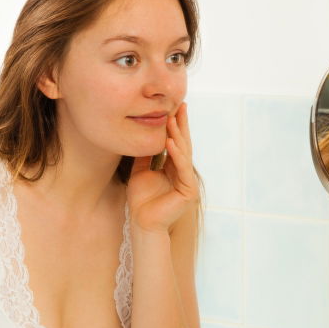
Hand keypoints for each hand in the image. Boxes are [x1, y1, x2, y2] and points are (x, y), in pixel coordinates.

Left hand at [126, 103, 198, 233]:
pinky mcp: (188, 192)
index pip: (176, 143)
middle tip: (181, 105)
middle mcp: (183, 173)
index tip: (173, 108)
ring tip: (172, 119)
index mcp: (173, 169)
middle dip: (182, 125)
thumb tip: (143, 137)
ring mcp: (188, 182)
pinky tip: (170, 141)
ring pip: (184, 154)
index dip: (175, 126)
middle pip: (183, 144)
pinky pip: (182, 169)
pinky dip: (176, 155)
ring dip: (178, 136)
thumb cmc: (140, 201)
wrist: (142, 222)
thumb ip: (144, 156)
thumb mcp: (140, 171)